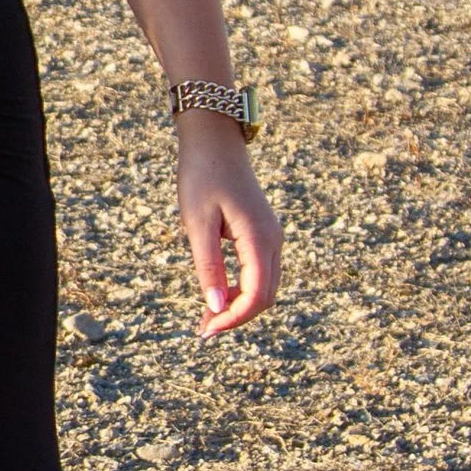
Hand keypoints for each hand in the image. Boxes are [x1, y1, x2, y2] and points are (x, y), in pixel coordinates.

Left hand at [177, 112, 280, 336]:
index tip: (205, 330)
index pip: (255, 296)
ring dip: (239, 306)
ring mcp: (272, 236)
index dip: (232, 319)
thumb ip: (208, 267)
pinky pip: (260, 271)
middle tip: (202, 329)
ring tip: (207, 317)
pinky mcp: (264, 232)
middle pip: (264, 296)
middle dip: (236, 317)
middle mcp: (273, 240)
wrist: (215, 141)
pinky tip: (217, 293)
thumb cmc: (201, 177)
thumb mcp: (197, 224)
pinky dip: (241, 289)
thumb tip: (216, 307)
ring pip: (264, 286)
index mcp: (259, 239)